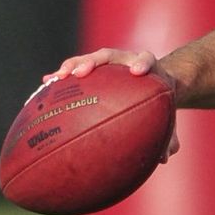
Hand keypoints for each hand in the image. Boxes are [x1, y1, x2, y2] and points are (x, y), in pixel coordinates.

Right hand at [43, 48, 180, 161]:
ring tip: (58, 78)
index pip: (146, 59)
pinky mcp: (95, 68)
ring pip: (89, 60)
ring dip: (73, 66)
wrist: (152, 82)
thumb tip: (164, 158)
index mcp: (148, 67)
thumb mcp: (166, 117)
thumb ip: (168, 136)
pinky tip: (45, 84)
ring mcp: (109, 63)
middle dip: (95, 61)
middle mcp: (126, 60)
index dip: (142, 63)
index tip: (137, 71)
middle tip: (83, 72)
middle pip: (110, 55)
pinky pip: (76, 70)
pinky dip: (63, 76)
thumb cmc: (160, 103)